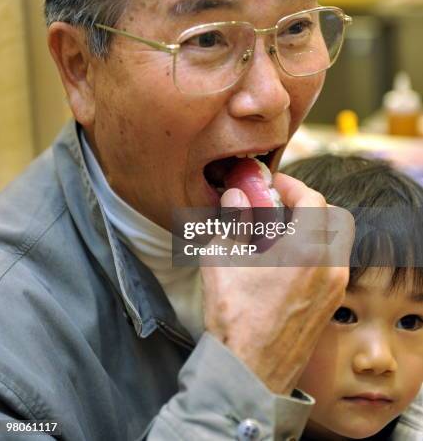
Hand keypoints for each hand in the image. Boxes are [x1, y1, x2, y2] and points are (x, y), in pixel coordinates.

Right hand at [200, 173, 353, 394]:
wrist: (248, 371)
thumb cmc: (233, 317)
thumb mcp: (222, 258)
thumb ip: (233, 219)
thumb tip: (236, 195)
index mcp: (306, 251)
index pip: (313, 199)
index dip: (292, 185)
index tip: (272, 185)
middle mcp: (330, 266)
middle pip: (333, 217)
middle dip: (308, 205)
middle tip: (279, 205)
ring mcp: (334, 287)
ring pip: (335, 241)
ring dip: (312, 228)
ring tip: (278, 233)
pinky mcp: (330, 304)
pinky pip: (332, 263)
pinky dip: (315, 250)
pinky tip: (283, 260)